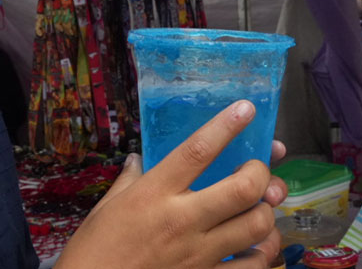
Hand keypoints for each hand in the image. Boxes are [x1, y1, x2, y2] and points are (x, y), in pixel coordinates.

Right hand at [57, 101, 287, 268]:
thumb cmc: (95, 250)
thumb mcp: (107, 207)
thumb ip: (130, 179)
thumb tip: (139, 159)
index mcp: (155, 194)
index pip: (197, 151)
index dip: (226, 126)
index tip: (246, 109)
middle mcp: (181, 220)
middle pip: (243, 188)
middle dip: (261, 174)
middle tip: (258, 171)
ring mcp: (198, 254)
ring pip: (256, 227)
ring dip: (266, 213)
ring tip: (261, 209)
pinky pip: (252, 267)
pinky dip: (263, 253)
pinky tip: (257, 246)